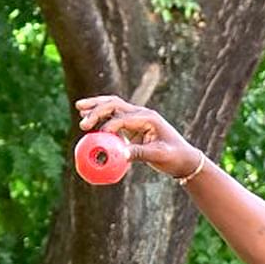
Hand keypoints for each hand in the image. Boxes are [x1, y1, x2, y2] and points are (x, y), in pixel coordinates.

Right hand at [75, 95, 202, 179]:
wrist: (185, 159)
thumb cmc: (175, 157)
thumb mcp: (159, 156)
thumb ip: (141, 153)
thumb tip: (122, 155)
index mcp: (148, 118)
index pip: (123, 118)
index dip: (110, 125)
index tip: (99, 135)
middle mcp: (141, 114)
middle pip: (114, 104)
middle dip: (97, 109)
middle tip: (81, 117)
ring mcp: (137, 118)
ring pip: (113, 106)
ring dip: (96, 107)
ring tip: (79, 108)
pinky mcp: (134, 126)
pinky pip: (115, 119)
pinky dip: (102, 118)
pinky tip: (91, 122)